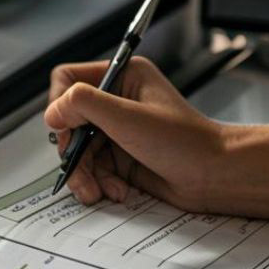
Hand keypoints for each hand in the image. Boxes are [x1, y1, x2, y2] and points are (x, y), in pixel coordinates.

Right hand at [45, 57, 224, 211]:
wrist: (216, 178)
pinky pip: (93, 168)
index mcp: (122, 76)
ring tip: (96, 192)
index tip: (63, 129)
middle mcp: (117, 101)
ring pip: (78, 149)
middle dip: (72, 150)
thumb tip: (52, 111)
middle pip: (69, 121)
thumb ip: (85, 105)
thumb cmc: (186, 142)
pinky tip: (116, 191)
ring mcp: (117, 130)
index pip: (70, 80)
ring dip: (84, 173)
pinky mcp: (121, 157)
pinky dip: (98, 182)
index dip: (60, 104)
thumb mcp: (128, 118)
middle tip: (78, 169)